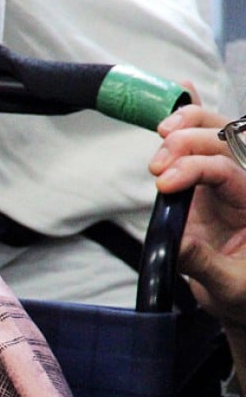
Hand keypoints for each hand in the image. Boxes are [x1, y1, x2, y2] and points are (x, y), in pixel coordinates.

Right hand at [151, 104, 245, 327]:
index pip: (227, 170)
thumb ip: (204, 263)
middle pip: (225, 140)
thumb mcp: (229, 287)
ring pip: (216, 132)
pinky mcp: (207, 182)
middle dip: (188, 142)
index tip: (163, 185)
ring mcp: (227, 180)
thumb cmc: (243, 294)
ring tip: (162, 135)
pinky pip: (206, 140)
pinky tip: (180, 95)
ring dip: (187, 126)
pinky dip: (192, 116)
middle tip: (158, 165)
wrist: (244, 300)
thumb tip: (176, 241)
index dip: (194, 170)